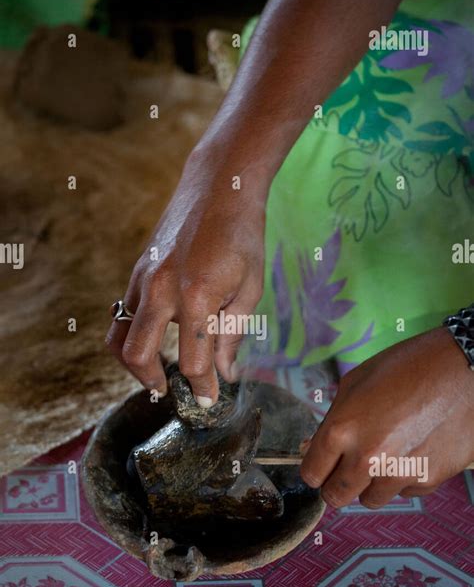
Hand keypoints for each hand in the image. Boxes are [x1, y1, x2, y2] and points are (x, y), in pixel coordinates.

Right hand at [106, 146, 265, 405]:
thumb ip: (233, 334)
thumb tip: (225, 372)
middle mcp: (161, 290)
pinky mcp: (136, 271)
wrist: (218, 187)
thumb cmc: (242, 235)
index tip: (211, 400)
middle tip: (170, 393)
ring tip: (155, 374)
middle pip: (140, 356)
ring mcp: (143, 279)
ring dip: (133, 363)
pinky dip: (134, 335)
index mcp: (197, 297)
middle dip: (153, 382)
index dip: (204, 387)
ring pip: (119, 336)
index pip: (194, 361)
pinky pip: (123, 314)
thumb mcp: (250, 287)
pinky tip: (156, 339)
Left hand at [301, 327, 473, 507]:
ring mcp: (399, 473)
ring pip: (369, 500)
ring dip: (371, 483)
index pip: (311, 474)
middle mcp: (367, 457)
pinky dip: (403, 479)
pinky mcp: (428, 480)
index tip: (323, 464)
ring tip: (386, 453)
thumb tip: (314, 449)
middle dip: (337, 483)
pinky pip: (403, 492)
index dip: (316, 469)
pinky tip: (412, 449)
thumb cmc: (407, 367)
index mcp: (343, 429)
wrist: (462, 369)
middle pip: (335, 497)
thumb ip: (332, 420)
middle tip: (348, 467)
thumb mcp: (356, 383)